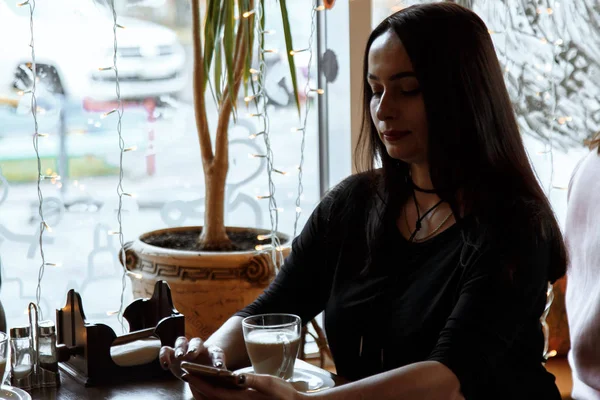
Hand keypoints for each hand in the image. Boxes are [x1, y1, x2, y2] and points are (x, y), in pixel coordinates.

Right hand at [160, 336, 225, 377]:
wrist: (195, 371)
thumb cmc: (206, 373)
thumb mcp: (213, 376)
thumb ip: (218, 376)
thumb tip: (226, 380)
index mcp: (211, 352)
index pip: (216, 353)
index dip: (218, 360)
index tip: (219, 367)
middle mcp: (197, 348)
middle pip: (196, 342)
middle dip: (194, 348)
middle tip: (191, 354)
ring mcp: (184, 349)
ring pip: (181, 341)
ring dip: (180, 348)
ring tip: (179, 356)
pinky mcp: (172, 354)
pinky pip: (166, 350)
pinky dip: (164, 356)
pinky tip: (166, 366)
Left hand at [183, 372, 308, 399]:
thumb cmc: (282, 393)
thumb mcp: (269, 383)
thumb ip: (251, 380)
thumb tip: (235, 376)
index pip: (213, 392)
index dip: (199, 383)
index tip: (187, 374)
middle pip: (210, 399)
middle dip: (197, 387)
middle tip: (187, 374)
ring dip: (203, 390)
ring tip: (195, 378)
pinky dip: (213, 393)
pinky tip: (213, 384)